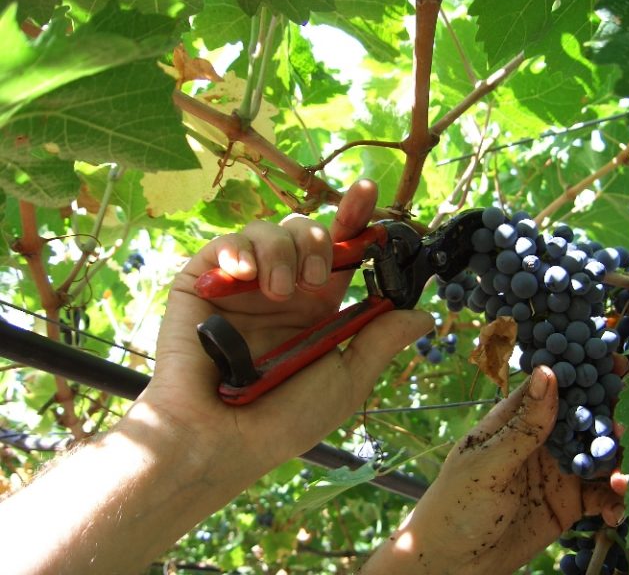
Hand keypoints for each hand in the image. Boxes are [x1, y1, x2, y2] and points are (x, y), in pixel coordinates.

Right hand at [129, 180, 432, 490]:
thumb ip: (380, 340)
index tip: (368, 191)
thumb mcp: (346, 378)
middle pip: (307, 229)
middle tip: (319, 279)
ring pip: (269, 229)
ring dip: (283, 251)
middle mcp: (283, 287)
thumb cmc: (285, 417)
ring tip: (278, 293)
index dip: (356, 218)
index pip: (341, 250)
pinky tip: (244, 274)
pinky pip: (225, 243)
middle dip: (320, 241)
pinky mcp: (203, 281)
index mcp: (318, 305)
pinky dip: (240, 250)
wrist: (221, 438)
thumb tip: (424, 314)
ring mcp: (243, 283)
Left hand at [363, 360, 628, 574]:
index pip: (554, 387)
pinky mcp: (568, 504)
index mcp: (516, 420)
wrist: (453, 563)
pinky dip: (616, 501)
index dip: (585, 375)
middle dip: (612, 421)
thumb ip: (523, 425)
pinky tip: (616, 514)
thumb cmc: (456, 505)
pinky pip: (602, 496)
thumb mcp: (488, 464)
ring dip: (618, 465)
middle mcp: (541, 440)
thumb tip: (546, 372)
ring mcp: (557, 471)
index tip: (620, 366)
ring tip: (622, 482)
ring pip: (600, 457)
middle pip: (585, 420)